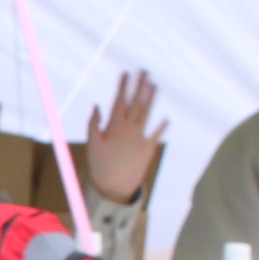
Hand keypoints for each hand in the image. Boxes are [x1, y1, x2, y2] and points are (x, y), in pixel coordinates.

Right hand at [81, 71, 165, 205]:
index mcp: (115, 127)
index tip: (125, 73)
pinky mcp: (148, 149)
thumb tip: (97, 106)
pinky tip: (166, 118)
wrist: (115, 188)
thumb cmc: (100, 166)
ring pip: (147, 114)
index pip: (120, 101)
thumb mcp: (92, 144)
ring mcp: (141, 139)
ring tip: (154, 85)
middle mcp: (130, 130)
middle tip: (144, 71)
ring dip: (151, 99)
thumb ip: (94, 124)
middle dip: (140, 86)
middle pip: (136, 103)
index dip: (123, 86)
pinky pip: (157, 135)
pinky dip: (161, 127)